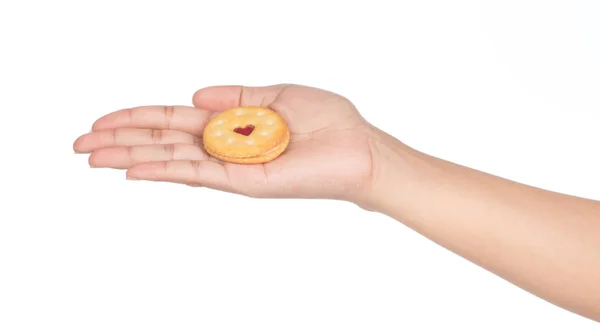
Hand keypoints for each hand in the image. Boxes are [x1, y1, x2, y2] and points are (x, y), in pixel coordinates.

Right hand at [73, 84, 375, 203]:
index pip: (174, 120)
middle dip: (119, 140)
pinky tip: (132, 169)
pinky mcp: (244, 181)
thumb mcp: (278, 94)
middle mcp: (225, 147)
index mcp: (231, 124)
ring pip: (170, 159)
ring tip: (90, 156)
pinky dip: (163, 171)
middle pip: (162, 141)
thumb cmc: (327, 122)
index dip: (137, 117)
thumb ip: (236, 95)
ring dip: (128, 156)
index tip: (103, 120)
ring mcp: (231, 166)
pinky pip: (197, 173)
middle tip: (78, 144)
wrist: (358, 149)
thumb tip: (194, 95)